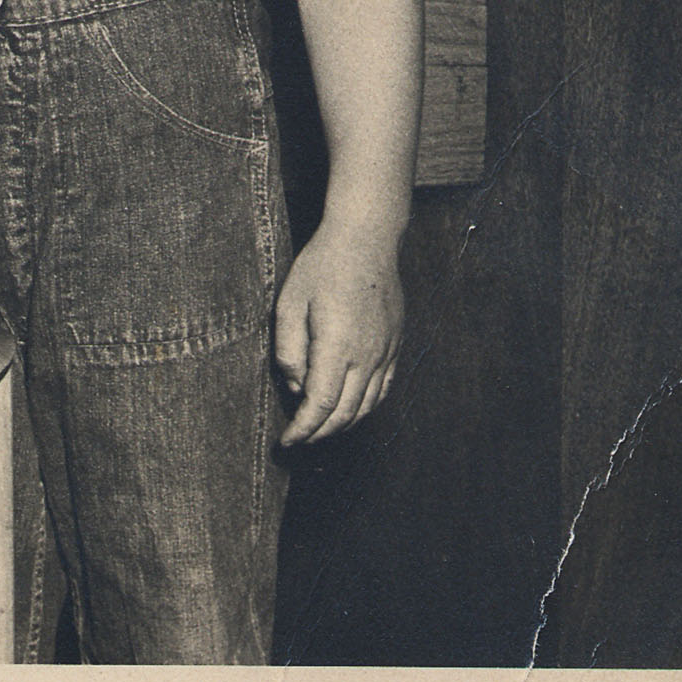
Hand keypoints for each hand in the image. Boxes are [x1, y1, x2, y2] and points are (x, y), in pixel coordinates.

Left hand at [272, 221, 404, 446]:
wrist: (366, 240)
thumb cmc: (321, 268)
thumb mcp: (289, 304)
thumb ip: (289, 350)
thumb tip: (295, 386)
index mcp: (338, 347)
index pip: (322, 405)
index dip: (303, 429)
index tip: (287, 441)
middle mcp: (368, 356)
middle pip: (346, 413)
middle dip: (320, 433)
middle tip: (299, 440)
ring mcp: (386, 352)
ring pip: (368, 405)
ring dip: (343, 424)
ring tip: (319, 429)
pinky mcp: (395, 345)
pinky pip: (383, 388)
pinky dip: (365, 407)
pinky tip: (348, 408)